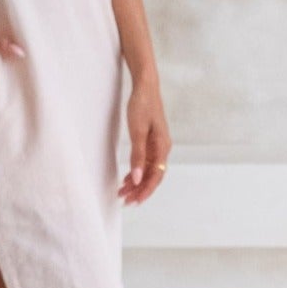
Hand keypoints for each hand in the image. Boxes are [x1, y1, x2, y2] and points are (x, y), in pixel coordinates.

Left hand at [119, 74, 170, 204]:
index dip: (145, 190)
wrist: (145, 87)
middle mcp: (163, 148)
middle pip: (153, 176)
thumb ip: (138, 156)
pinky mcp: (150, 141)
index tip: (134, 200)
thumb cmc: (142, 106)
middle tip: (125, 200)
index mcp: (163, 147)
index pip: (156, 176)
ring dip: (137, 182)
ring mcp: (157, 145)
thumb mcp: (137, 132)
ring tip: (123, 192)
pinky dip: (136, 171)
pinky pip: (145, 162)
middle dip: (140, 190)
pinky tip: (127, 178)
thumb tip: (137, 178)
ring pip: (148, 170)